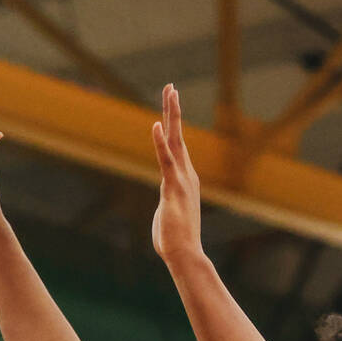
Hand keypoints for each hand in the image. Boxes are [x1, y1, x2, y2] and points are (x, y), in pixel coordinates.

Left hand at [150, 85, 203, 264]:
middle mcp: (185, 174)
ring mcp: (180, 179)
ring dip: (172, 115)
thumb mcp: (169, 215)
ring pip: (176, 140)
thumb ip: (168, 205)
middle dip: (173, 110)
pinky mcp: (172, 188)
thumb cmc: (175, 240)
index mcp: (183, 179)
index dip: (172, 124)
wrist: (184, 254)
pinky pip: (166, 161)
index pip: (176, 146)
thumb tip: (168, 209)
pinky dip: (160, 143)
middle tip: (170, 87)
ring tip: (170, 92)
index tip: (169, 104)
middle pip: (178, 135)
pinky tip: (155, 125)